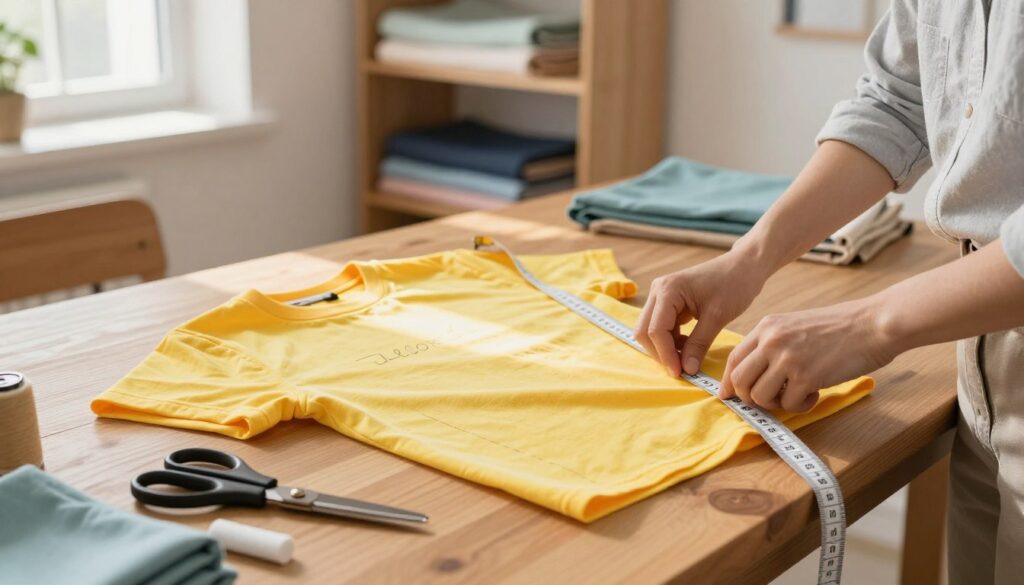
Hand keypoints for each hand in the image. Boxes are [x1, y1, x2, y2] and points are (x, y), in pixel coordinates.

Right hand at [634, 250, 769, 376]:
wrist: (744, 266)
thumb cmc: (734, 284)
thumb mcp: (718, 316)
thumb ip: (699, 344)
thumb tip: (687, 370)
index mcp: (667, 290)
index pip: (656, 330)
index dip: (665, 354)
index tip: (680, 373)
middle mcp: (658, 291)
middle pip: (644, 331)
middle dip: (660, 353)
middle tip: (681, 370)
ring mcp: (661, 296)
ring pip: (650, 331)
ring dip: (664, 348)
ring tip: (687, 358)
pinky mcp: (668, 303)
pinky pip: (661, 327)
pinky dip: (671, 341)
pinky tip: (688, 347)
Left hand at [719, 298, 896, 411]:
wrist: (873, 325)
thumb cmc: (839, 327)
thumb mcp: (795, 325)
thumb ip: (773, 345)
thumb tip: (754, 375)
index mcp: (767, 327)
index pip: (734, 359)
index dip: (729, 382)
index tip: (730, 395)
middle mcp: (772, 341)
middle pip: (740, 381)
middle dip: (749, 398)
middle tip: (769, 400)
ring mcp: (787, 359)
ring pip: (760, 397)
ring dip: (776, 404)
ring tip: (796, 395)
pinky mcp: (806, 377)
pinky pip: (789, 405)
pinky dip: (801, 406)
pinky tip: (815, 393)